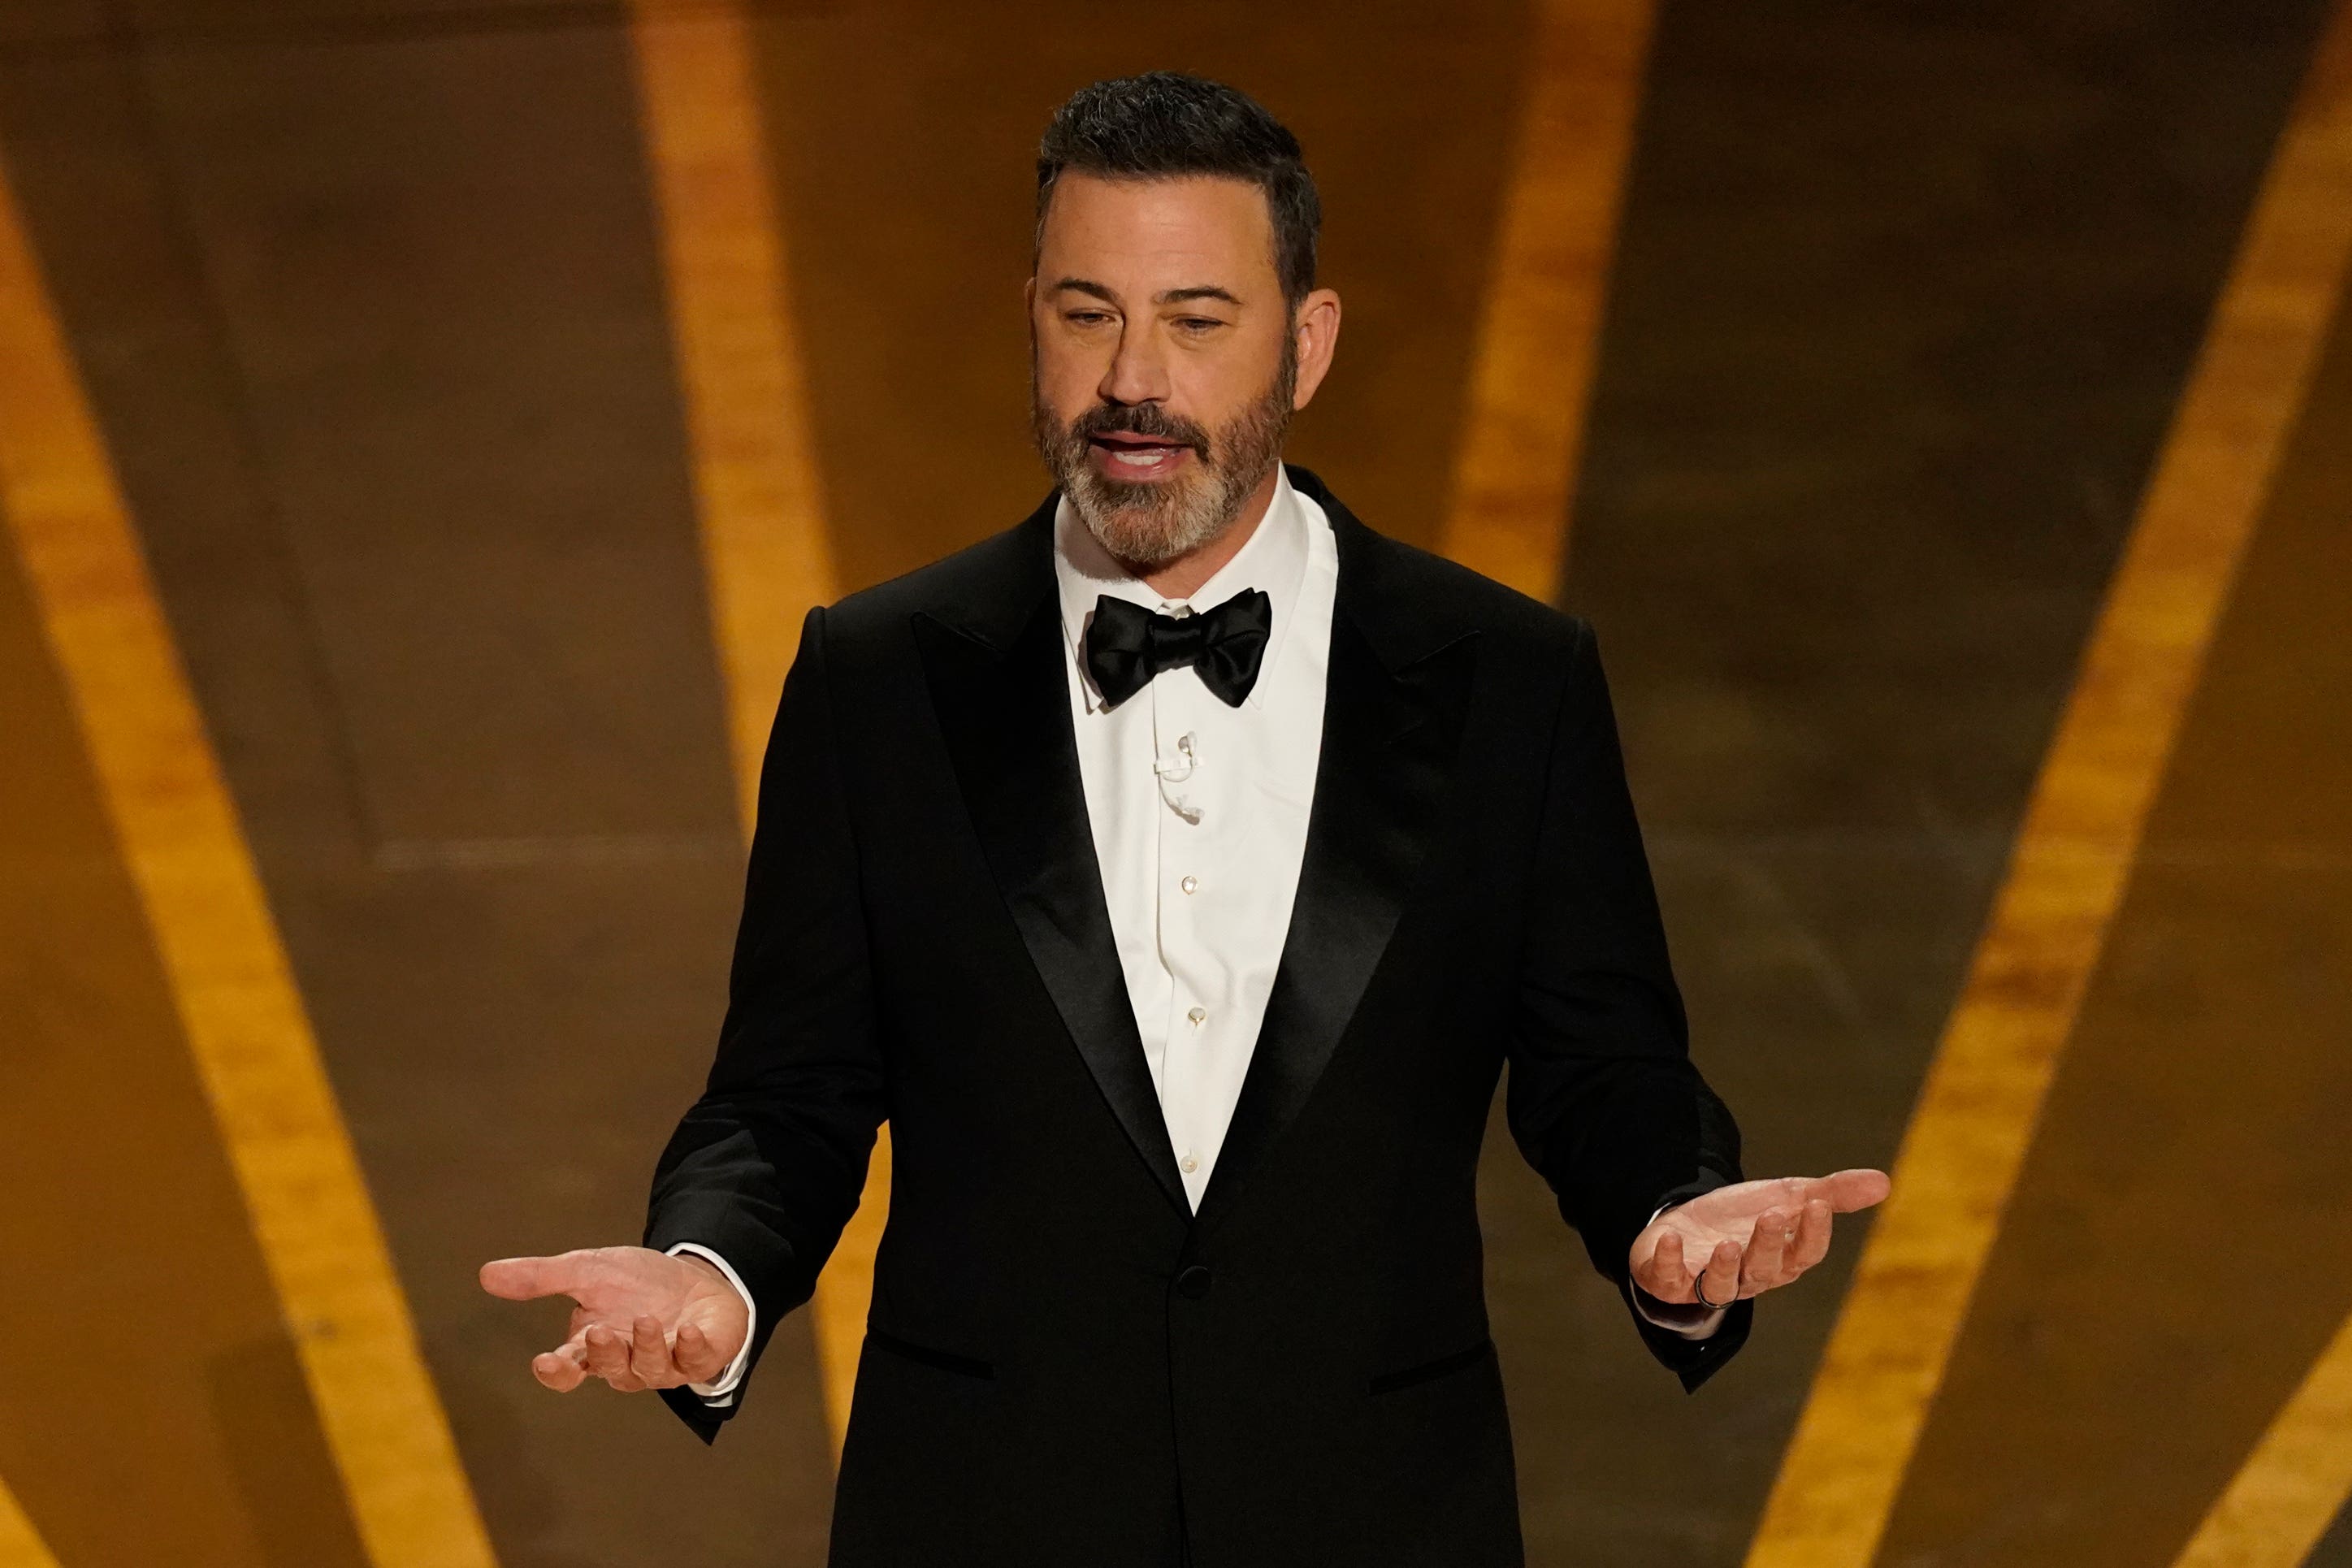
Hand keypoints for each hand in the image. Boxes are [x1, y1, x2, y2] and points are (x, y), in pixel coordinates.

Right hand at [479, 1246, 750, 1392]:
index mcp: (594, 1347)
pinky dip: (691, 1348)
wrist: (697, 1279)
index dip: (556, 1371)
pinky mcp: (703, 1357)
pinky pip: (697, 1361)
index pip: (568, 1370)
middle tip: (598, 1331)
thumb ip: (542, 1277)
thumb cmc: (638, 1283)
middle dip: (604, 1353)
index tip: (544, 1362)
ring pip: (650, 1369)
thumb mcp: (588, 1270)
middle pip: (610, 1369)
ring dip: (645, 1347)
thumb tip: (486, 1274)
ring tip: (644, 1321)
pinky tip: (687, 1331)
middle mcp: (628, 1362)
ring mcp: (666, 1364)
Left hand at [1628, 1168, 1889, 1308]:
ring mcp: (1708, 1282)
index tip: (1817, 1204)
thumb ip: (1832, 1194)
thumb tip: (1884, 1182)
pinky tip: (1671, 1239)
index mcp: (1781, 1260)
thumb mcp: (1787, 1198)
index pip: (1804, 1254)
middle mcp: (1748, 1277)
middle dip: (1769, 1244)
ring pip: (1721, 1286)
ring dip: (1725, 1267)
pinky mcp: (1669, 1279)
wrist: (1689, 1226)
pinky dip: (1668, 1262)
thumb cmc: (1744, 1218)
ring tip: (1728, 1244)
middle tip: (1774, 1214)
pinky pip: (1668, 1279)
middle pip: (1765, 1270)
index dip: (1812, 1233)